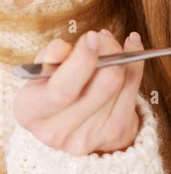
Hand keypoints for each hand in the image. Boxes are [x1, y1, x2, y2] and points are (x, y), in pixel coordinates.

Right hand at [13, 29, 144, 155]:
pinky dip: (136, 62)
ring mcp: (89, 137)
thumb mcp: (44, 70)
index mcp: (31, 112)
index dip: (82, 61)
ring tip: (109, 43)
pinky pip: (134, 88)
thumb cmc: (55, 86)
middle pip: (103, 85)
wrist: (71, 122)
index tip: (91, 37)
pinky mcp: (115, 134)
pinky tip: (131, 48)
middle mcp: (57, 132)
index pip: (61, 90)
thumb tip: (63, 48)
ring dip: (120, 55)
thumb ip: (50, 57)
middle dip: (108, 51)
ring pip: (120, 83)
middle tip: (102, 36)